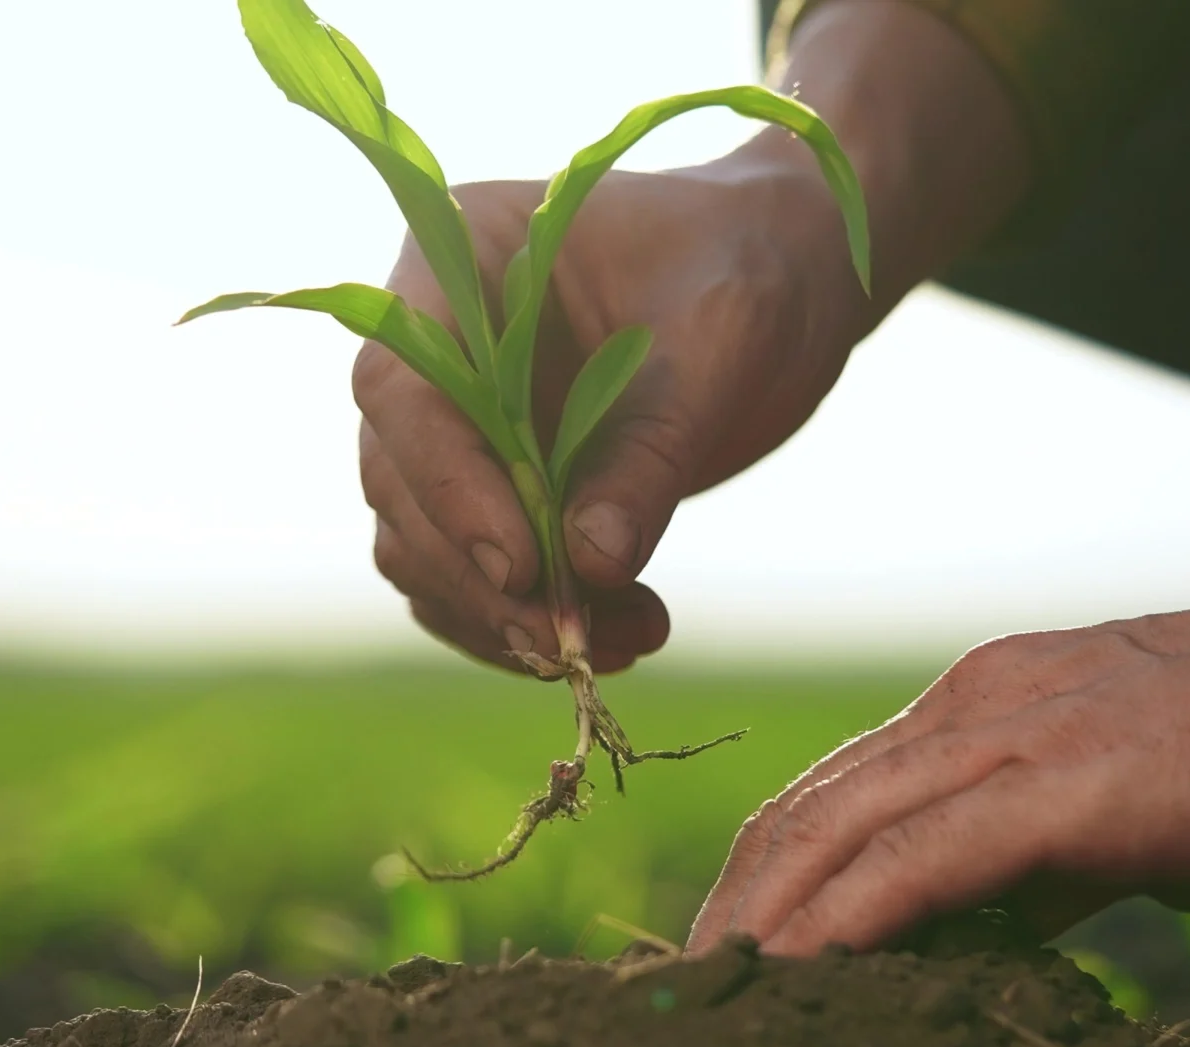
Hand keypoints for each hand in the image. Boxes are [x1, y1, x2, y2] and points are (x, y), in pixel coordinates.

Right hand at [356, 0, 1030, 671]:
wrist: (790, 278)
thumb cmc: (750, 270)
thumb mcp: (720, 342)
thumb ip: (651, 451)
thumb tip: (591, 567)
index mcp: (458, 261)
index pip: (401, 388)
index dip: (445, 485)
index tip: (520, 566)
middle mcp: (438, 347)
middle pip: (399, 481)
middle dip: (475, 576)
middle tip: (564, 640)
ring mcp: (459, 424)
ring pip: (422, 546)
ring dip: (503, 616)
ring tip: (624, 641)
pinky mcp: (498, 490)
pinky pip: (473, 577)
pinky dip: (528, 623)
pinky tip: (622, 638)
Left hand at [688, 447, 1189, 954]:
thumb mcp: (1126, 801)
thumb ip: (1041, 851)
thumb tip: (983, 919)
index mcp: (982, 702)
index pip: (836, 789)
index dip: (769, 867)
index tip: (731, 939)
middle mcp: (973, 707)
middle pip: (809, 808)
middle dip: (738, 898)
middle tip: (684, 978)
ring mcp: (1014, 737)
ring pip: (842, 828)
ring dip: (765, 915)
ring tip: (710, 984)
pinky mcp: (1065, 788)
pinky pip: (923, 860)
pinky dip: (846, 917)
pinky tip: (797, 964)